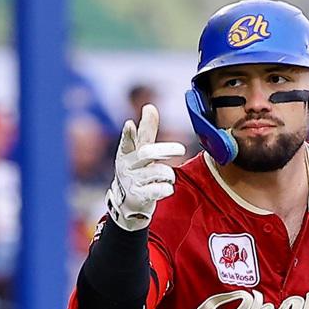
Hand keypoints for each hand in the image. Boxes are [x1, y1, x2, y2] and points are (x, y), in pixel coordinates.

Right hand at [105, 104, 182, 231]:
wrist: (127, 202)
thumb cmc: (136, 170)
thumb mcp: (138, 150)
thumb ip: (146, 131)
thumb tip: (149, 106)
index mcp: (126, 152)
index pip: (127, 141)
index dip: (128, 133)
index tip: (129, 124)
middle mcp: (128, 165)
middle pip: (147, 154)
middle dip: (165, 150)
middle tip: (182, 149)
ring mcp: (133, 181)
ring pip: (158, 172)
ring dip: (168, 173)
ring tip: (168, 176)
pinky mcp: (139, 196)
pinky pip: (157, 190)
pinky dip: (166, 188)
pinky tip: (167, 188)